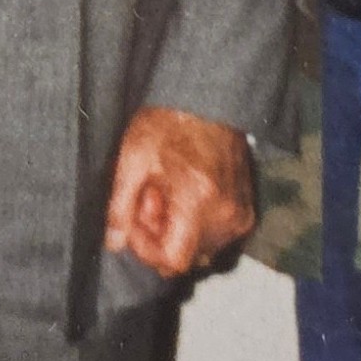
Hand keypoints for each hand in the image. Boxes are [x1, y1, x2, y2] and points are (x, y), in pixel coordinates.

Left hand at [103, 105, 254, 278]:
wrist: (206, 100)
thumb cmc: (168, 123)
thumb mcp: (133, 159)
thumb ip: (120, 207)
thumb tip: (113, 243)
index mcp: (199, 202)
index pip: (173, 260)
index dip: (146, 249)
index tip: (133, 222)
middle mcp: (226, 215)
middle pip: (187, 259)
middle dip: (159, 237)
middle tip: (147, 199)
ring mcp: (241, 215)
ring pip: (201, 251)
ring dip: (177, 233)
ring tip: (165, 194)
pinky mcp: (246, 211)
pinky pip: (217, 238)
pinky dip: (196, 227)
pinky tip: (183, 196)